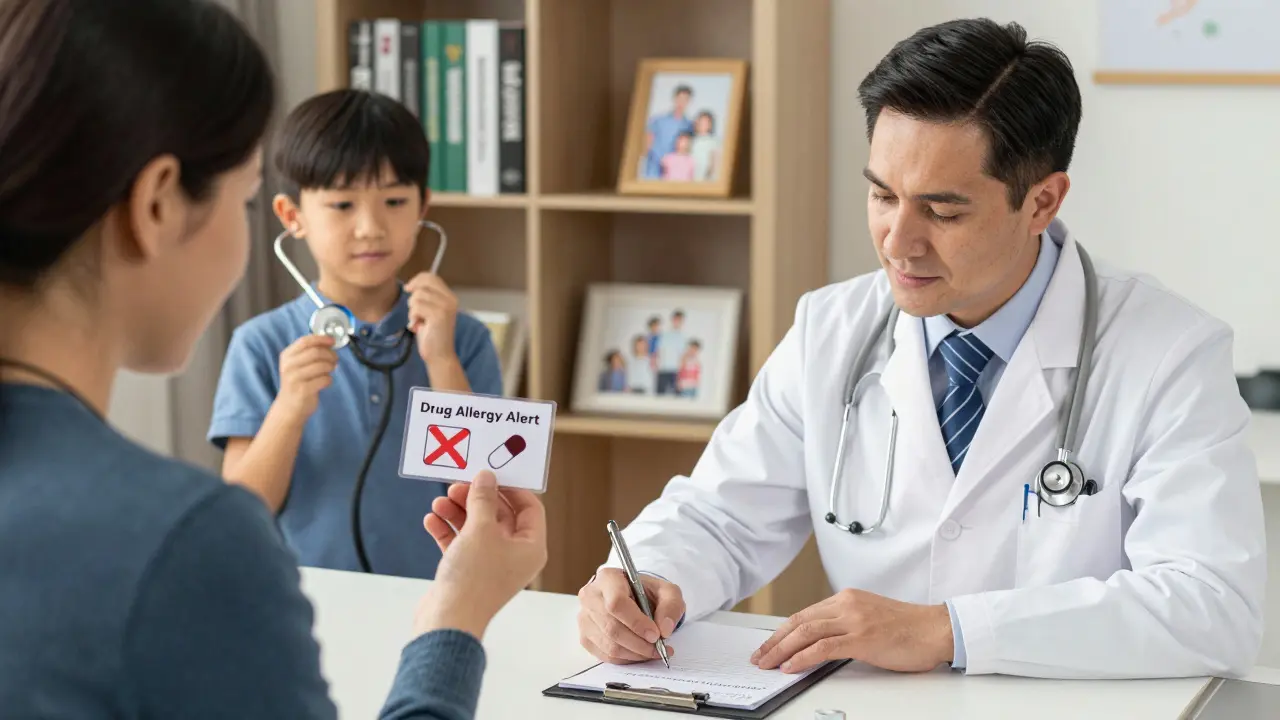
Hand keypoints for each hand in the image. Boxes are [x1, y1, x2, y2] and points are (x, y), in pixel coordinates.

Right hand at [275, 335, 337, 420]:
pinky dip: (329, 380)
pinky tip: (325, 382)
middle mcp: (288, 366)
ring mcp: (295, 379)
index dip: (321, 339)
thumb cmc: (297, 382)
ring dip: (331, 367)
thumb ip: (309, 352)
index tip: (332, 341)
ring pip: (322, 366)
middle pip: (315, 352)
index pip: (305, 341)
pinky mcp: (303, 391)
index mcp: (287, 356)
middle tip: (335, 359)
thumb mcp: (297, 365)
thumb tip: (328, 342)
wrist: (289, 407)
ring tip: (331, 370)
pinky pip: (325, 380)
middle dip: (330, 354)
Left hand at [404, 272, 458, 365]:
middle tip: (414, 310)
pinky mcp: (439, 316)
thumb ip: (426, 297)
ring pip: (418, 296)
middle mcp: (451, 299)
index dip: (417, 280)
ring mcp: (446, 307)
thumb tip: (409, 285)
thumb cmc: (432, 334)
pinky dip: (412, 316)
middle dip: (413, 295)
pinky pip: (416, 307)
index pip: (431, 277)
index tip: (408, 289)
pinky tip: (417, 326)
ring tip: (418, 321)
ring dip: (412, 309)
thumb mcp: (430, 311)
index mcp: (450, 297)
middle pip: (424, 283)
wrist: (440, 355)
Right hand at [417, 471, 546, 638]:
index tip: (491, 473)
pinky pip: (460, 544)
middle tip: (457, 485)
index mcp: (531, 547)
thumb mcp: (480, 529)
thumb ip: (483, 499)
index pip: (531, 508)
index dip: (512, 488)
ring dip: (458, 512)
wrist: (447, 622)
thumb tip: (486, 477)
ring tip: (439, 502)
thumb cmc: (473, 578)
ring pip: (477, 528)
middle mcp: (514, 556)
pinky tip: (432, 520)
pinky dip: (447, 531)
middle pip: (500, 516)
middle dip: (477, 498)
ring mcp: (491, 565)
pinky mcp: (467, 572)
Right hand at [576, 568, 684, 663]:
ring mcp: (585, 618)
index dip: (636, 623)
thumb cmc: (646, 592)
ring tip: (653, 652)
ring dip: (635, 654)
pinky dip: (627, 659)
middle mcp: (591, 596)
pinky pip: (606, 655)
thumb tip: (664, 629)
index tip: (655, 634)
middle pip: (612, 628)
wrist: (632, 597)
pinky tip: (640, 653)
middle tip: (659, 648)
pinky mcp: (585, 636)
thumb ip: (671, 606)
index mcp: (608, 578)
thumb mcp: (667, 591)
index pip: (616, 603)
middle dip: (639, 643)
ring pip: (609, 645)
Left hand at [750, 589, 952, 673]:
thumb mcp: (869, 618)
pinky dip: (803, 657)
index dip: (782, 631)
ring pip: (806, 632)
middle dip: (774, 641)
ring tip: (767, 664)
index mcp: (847, 598)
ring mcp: (854, 620)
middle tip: (759, 657)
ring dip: (781, 649)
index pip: (804, 614)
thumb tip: (818, 643)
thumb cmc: (908, 628)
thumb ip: (845, 625)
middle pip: (799, 621)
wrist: (937, 629)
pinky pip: (824, 647)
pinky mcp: (863, 637)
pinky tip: (791, 666)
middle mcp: (847, 604)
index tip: (768, 645)